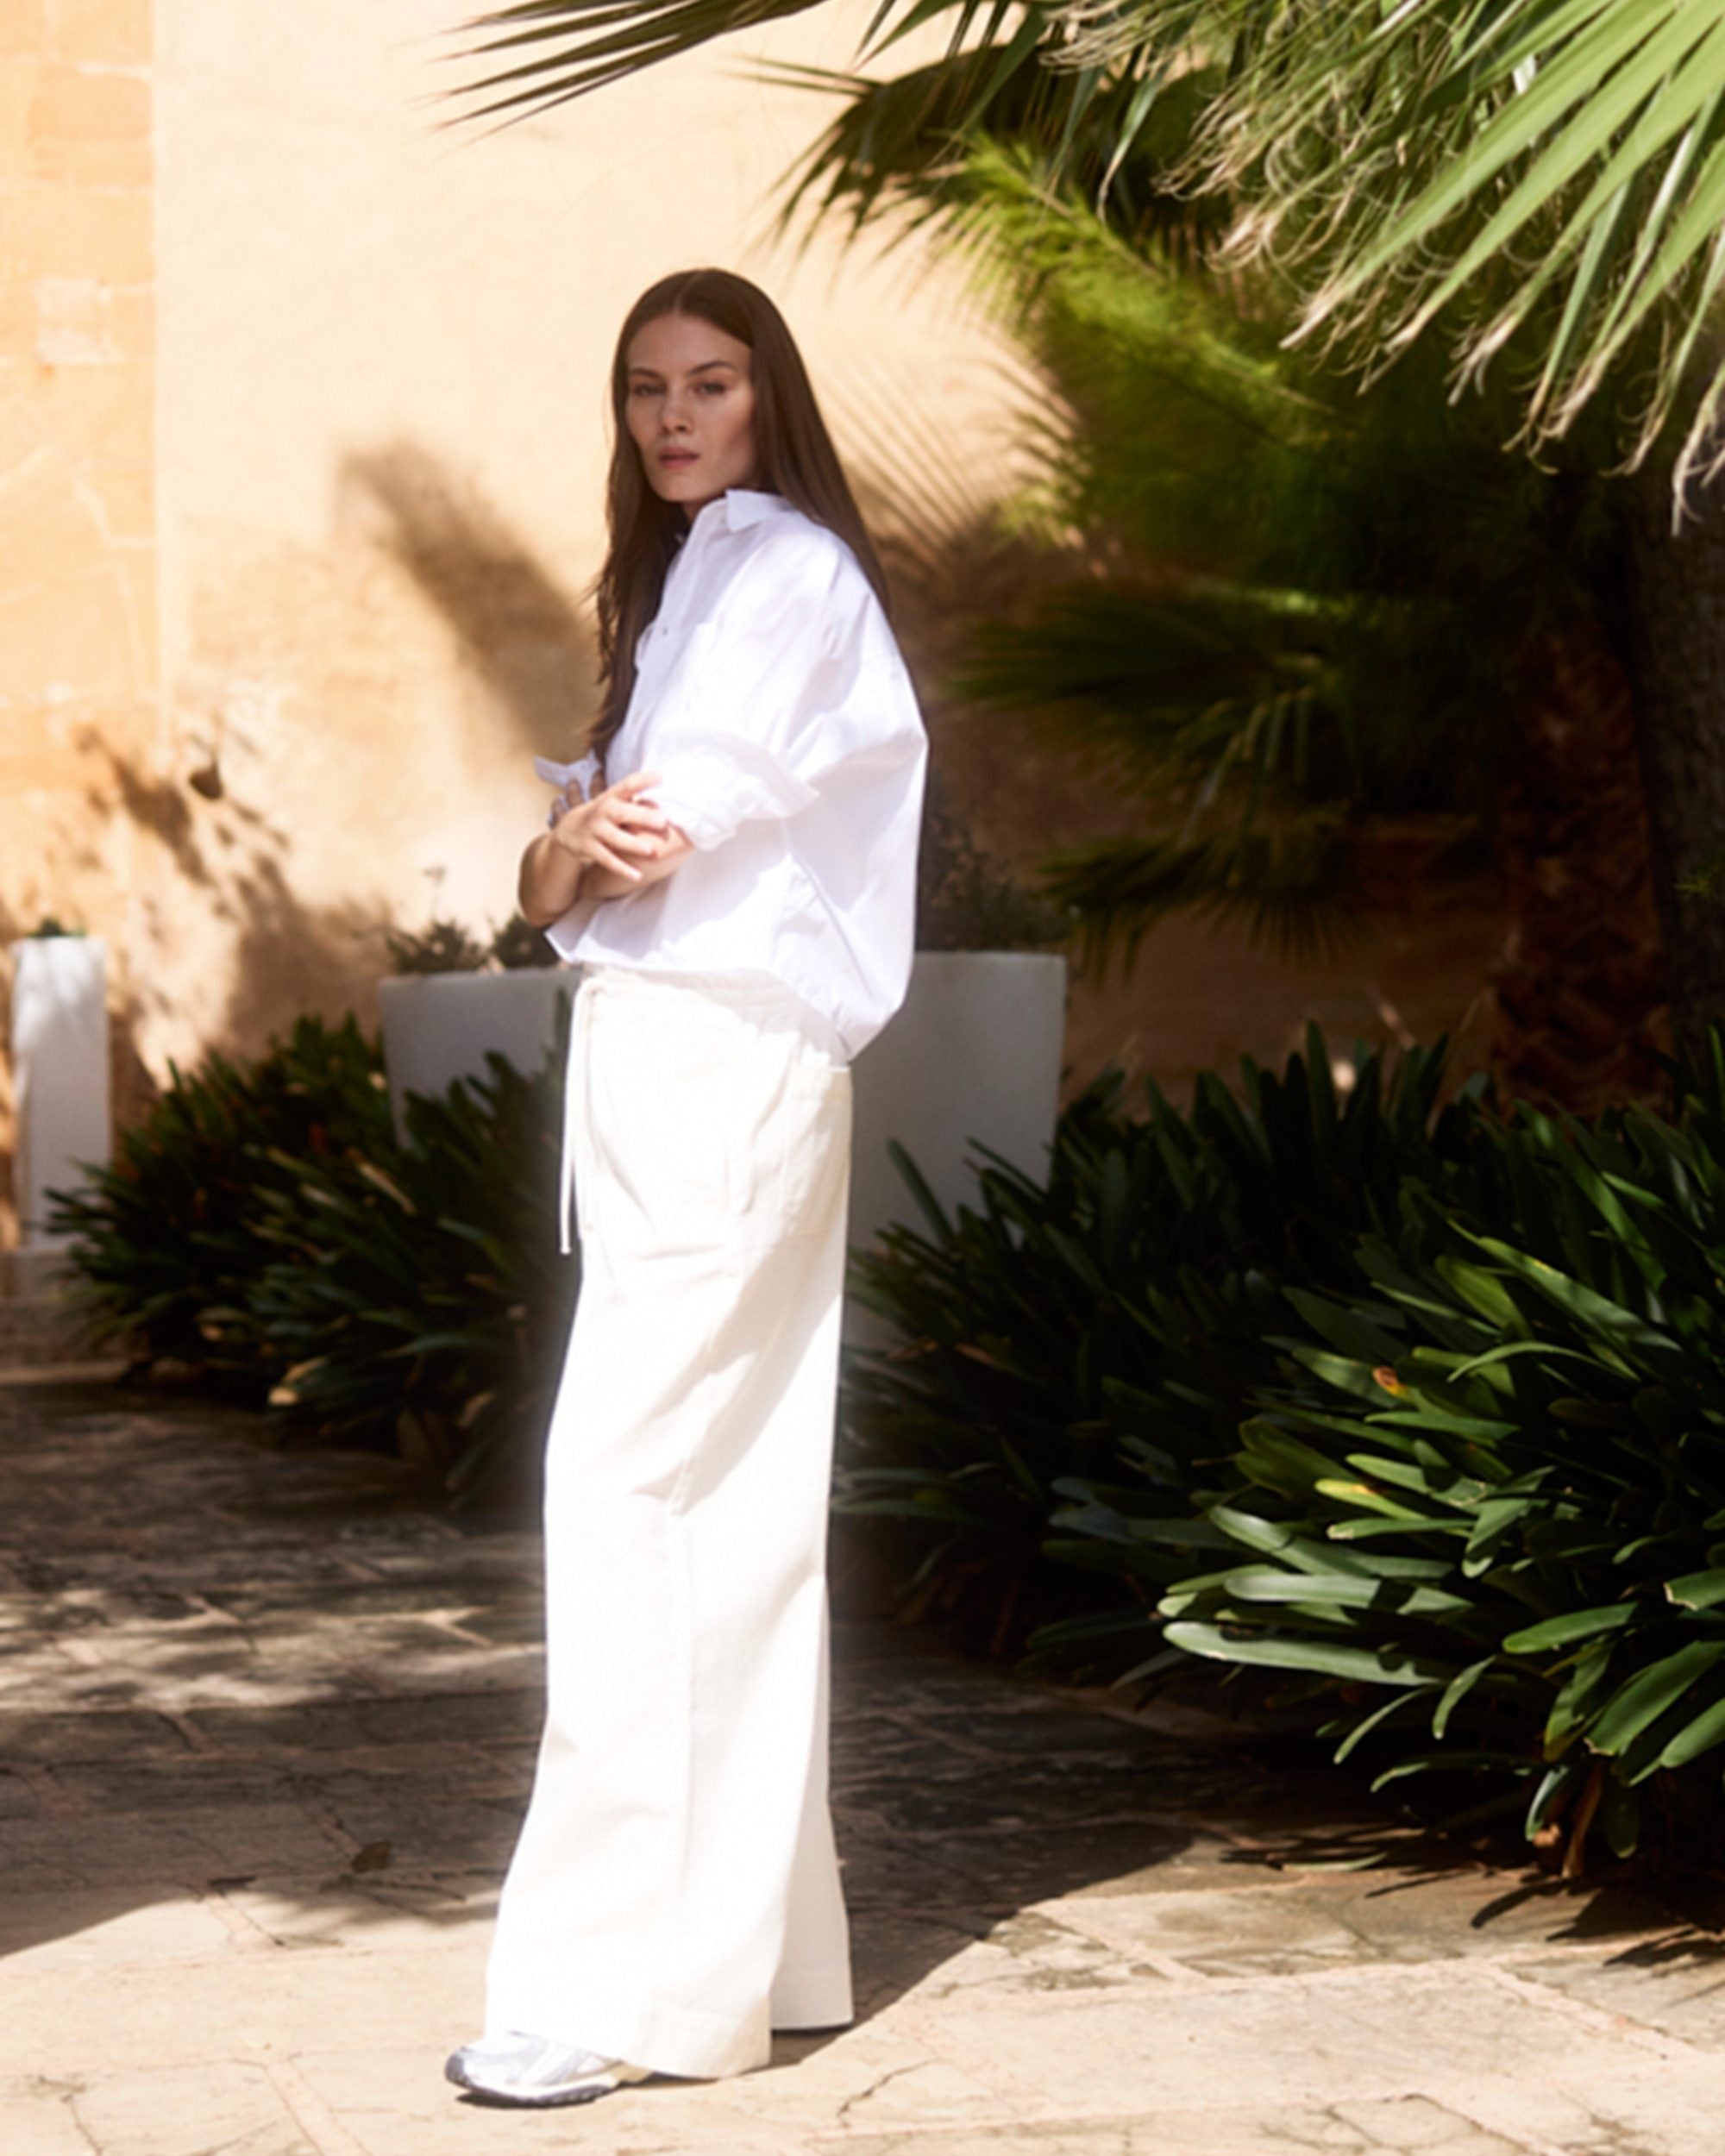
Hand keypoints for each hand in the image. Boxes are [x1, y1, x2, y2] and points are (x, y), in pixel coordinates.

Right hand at [551, 770, 674, 884]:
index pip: (627, 785)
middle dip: (641, 817)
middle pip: (621, 812)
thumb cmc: (605, 814)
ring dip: (633, 845)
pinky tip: (637, 875)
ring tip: (651, 851)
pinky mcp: (589, 848)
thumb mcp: (615, 802)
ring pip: (614, 838)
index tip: (661, 777)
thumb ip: (637, 800)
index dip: (643, 780)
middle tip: (663, 822)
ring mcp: (595, 830)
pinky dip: (622, 868)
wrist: (569, 829)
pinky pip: (607, 860)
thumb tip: (670, 798)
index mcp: (612, 796)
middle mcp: (602, 811)